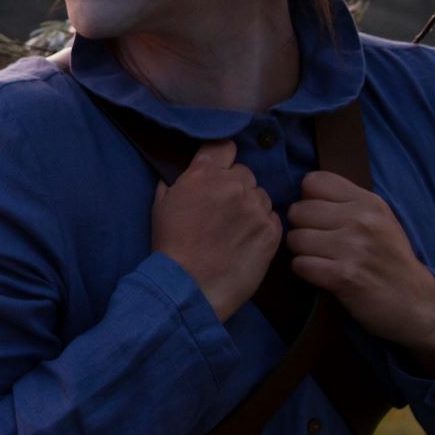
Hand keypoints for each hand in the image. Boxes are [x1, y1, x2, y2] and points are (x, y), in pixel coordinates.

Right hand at [151, 141, 279, 321]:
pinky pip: (273, 218)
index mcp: (204, 174)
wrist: (189, 287)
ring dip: (252, 207)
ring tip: (236, 231)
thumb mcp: (161, 206)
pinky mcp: (272, 230)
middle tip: (225, 211)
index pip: (225, 147)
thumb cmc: (170, 248)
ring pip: (262, 196)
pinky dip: (262, 227)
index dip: (223, 160)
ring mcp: (255, 207)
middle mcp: (233, 184)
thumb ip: (176, 184)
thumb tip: (184, 178)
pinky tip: (247, 242)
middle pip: (245, 173)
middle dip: (236, 188)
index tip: (221, 172)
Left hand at [285, 172, 434, 371]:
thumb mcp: (379, 221)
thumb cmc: (390, 260)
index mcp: (369, 202)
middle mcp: (362, 220)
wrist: (415, 303)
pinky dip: (305, 272)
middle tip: (317, 244)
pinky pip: (300, 265)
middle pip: (298, 211)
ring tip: (320, 260)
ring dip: (301, 253)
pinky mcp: (344, 276)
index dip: (308, 200)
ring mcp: (353, 248)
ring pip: (295, 239)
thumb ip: (347, 203)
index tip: (319, 218)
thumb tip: (304, 193)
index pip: (313, 181)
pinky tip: (321, 275)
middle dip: (301, 228)